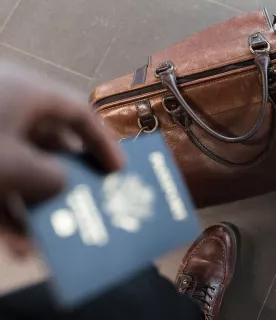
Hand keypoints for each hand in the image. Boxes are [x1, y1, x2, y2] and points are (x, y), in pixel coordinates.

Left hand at [0, 63, 123, 256]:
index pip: (79, 114)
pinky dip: (4, 214)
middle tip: (88, 205)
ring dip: (36, 208)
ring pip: (20, 173)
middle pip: (51, 147)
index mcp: (26, 94)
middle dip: (68, 183)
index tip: (119, 172)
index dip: (103, 144)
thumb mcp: (16, 165)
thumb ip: (52, 177)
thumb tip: (61, 184)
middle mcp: (7, 110)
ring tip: (52, 238)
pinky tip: (13, 246)